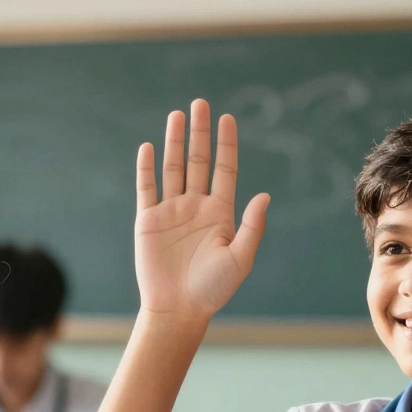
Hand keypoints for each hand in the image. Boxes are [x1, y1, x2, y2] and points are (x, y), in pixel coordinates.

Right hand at [135, 99, 270, 319]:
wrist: (178, 309)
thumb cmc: (213, 288)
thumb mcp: (240, 258)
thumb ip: (252, 226)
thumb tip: (265, 195)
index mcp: (221, 213)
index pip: (224, 170)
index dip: (226, 145)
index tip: (227, 119)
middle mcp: (196, 207)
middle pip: (198, 161)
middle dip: (200, 133)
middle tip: (200, 103)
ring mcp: (171, 212)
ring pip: (173, 168)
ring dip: (175, 142)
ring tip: (177, 115)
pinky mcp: (148, 221)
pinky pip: (147, 189)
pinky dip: (147, 168)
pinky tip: (149, 147)